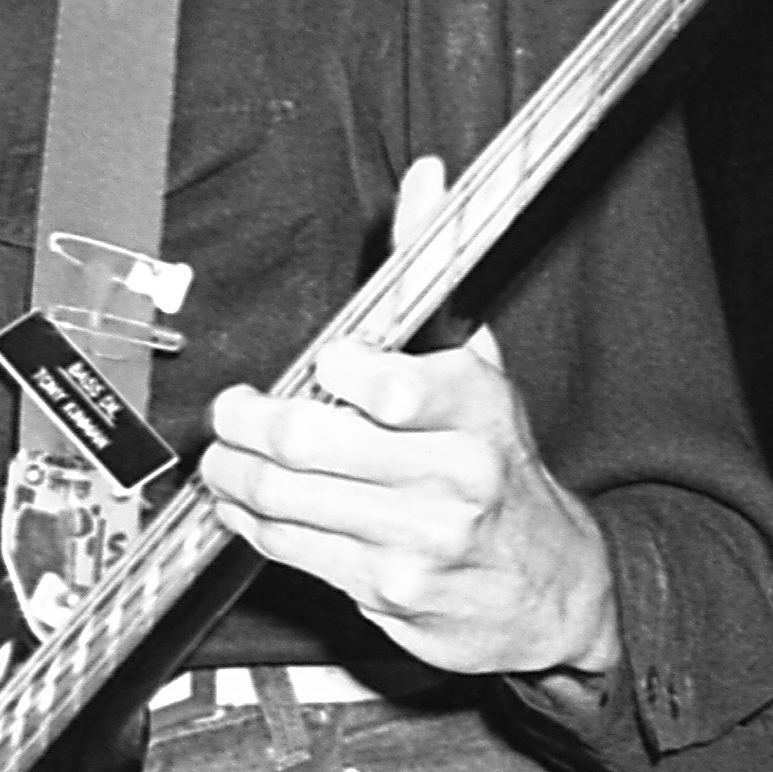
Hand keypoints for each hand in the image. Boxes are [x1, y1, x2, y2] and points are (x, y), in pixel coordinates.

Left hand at [199, 158, 620, 693]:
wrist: (548, 586)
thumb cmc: (499, 465)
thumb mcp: (478, 364)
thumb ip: (434, 271)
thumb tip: (425, 179)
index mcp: (475, 409)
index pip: (381, 384)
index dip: (328, 371)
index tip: (318, 365)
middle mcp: (450, 475)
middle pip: (303, 443)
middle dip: (243, 423)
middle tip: (231, 411)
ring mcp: (416, 541)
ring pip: (281, 499)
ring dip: (231, 474)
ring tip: (224, 457)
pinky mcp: (385, 592)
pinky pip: (288, 548)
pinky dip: (252, 522)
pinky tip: (249, 505)